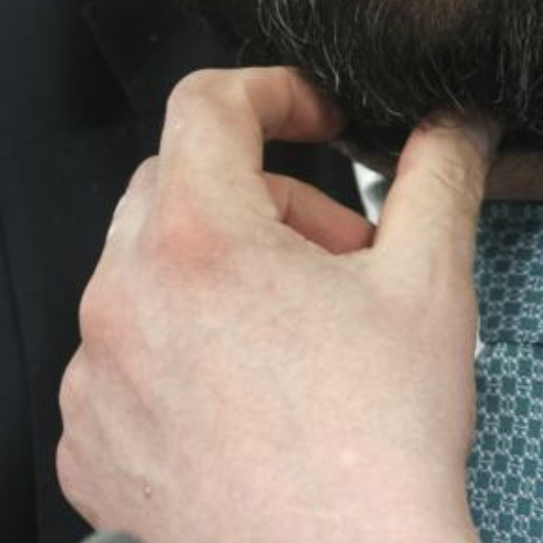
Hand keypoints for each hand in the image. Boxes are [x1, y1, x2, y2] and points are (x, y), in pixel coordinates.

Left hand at [57, 67, 493, 542]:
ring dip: (217, 279)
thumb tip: (451, 122)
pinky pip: (122, 364)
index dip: (274, 92)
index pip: (206, 103)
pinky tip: (249, 397)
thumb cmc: (380, 450)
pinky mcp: (91, 447)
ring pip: (145, 275)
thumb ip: (438, 173)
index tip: (313, 118)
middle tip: (335, 255)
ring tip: (298, 335)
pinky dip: (178, 360)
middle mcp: (124, 301)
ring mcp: (98, 380)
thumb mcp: (429, 282)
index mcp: (197, 241)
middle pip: (175, 186)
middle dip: (261, 198)